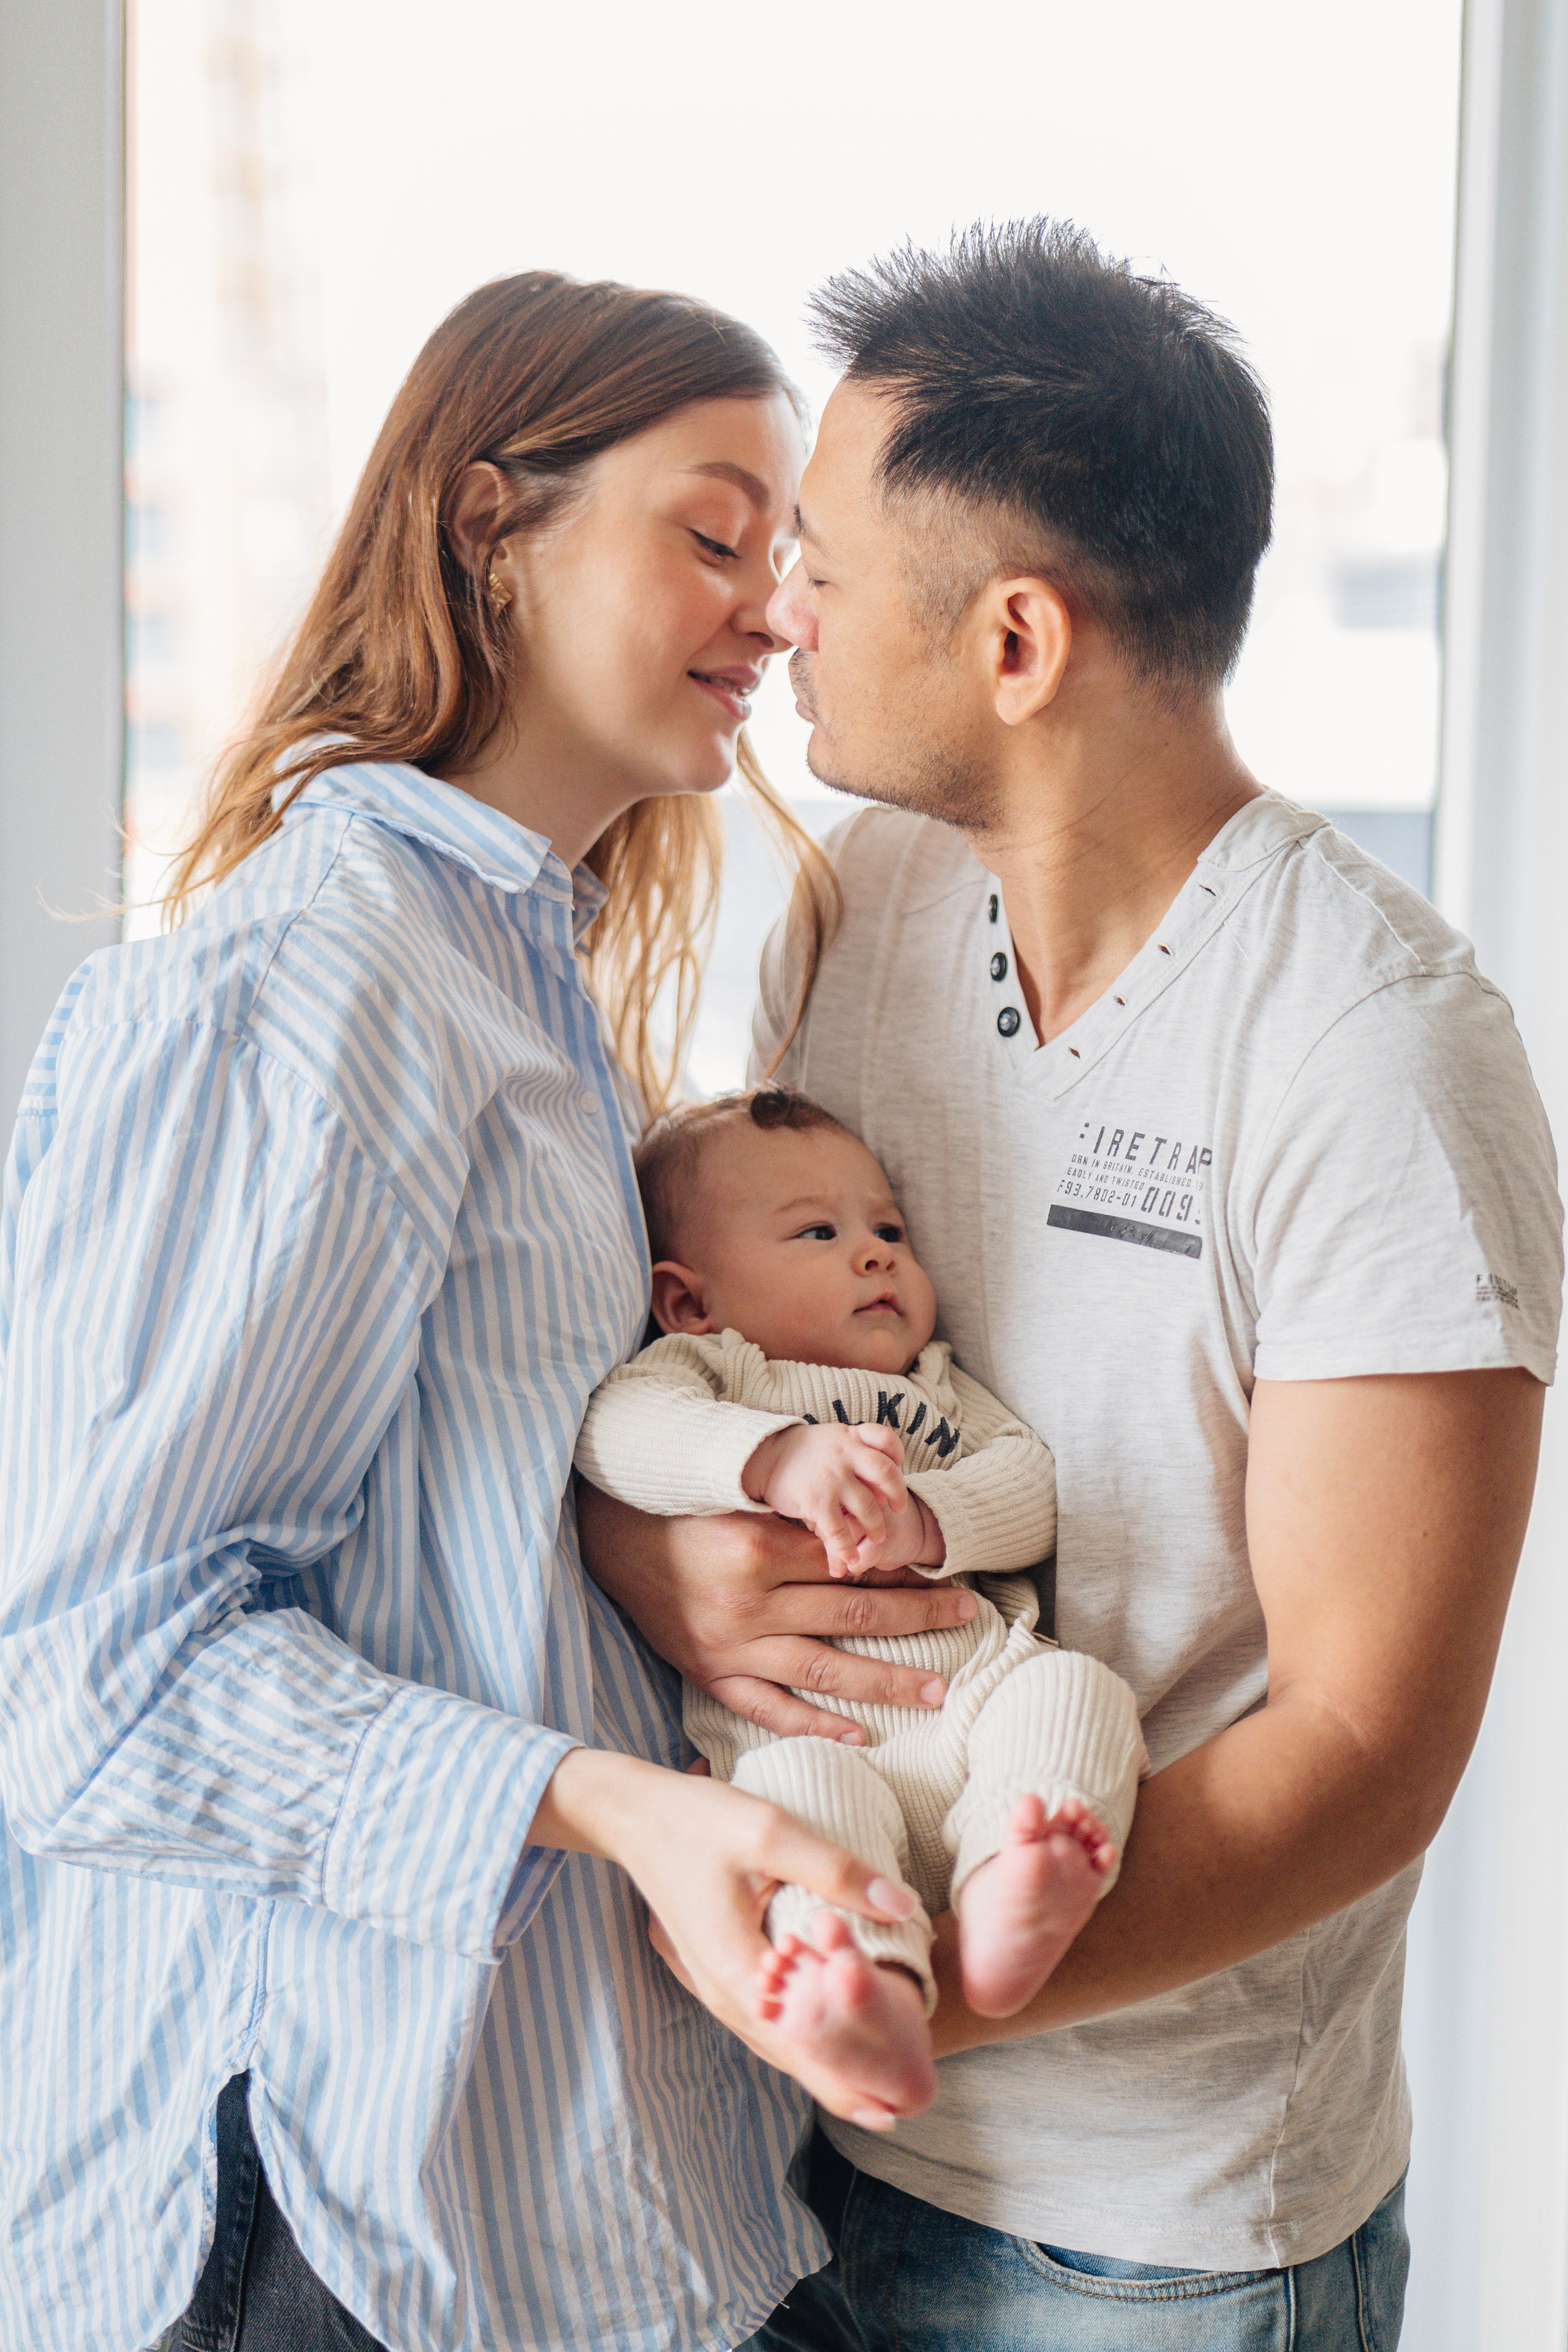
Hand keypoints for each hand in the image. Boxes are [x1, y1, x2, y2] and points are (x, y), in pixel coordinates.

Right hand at [531, 1746, 923, 2128]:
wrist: (634, 1815)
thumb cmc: (699, 1821)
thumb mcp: (770, 1833)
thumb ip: (835, 1871)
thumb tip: (902, 1904)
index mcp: (737, 1971)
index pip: (801, 2045)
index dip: (848, 2079)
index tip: (894, 2108)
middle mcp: (724, 1993)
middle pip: (790, 2055)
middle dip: (841, 2083)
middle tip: (896, 2110)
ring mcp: (716, 1985)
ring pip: (777, 2041)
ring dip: (820, 2063)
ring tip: (870, 2089)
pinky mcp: (718, 1970)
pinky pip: (765, 2019)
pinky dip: (798, 2037)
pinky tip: (824, 2037)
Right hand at [576, 1480, 977, 1740]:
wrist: (609, 1541)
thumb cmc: (682, 1513)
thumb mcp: (739, 1502)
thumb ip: (797, 1522)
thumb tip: (867, 1535)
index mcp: (757, 1545)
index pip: (849, 1561)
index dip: (903, 1567)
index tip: (946, 1573)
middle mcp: (748, 1600)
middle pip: (853, 1612)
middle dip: (918, 1617)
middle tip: (967, 1617)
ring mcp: (730, 1646)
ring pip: (825, 1668)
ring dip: (886, 1680)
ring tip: (936, 1690)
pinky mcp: (710, 1677)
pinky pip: (769, 1710)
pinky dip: (815, 1724)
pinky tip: (859, 1734)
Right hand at [745, 1422, 944, 1577]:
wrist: (764, 1458)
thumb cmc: (803, 1454)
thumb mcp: (831, 1440)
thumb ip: (856, 1454)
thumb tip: (880, 1489)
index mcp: (850, 1436)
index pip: (886, 1440)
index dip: (898, 1457)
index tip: (897, 1469)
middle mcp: (845, 1454)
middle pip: (886, 1472)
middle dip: (898, 1493)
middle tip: (900, 1509)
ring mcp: (831, 1477)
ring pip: (868, 1506)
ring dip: (877, 1525)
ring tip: (879, 1537)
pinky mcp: (816, 1499)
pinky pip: (839, 1529)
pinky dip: (847, 1547)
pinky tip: (850, 1558)